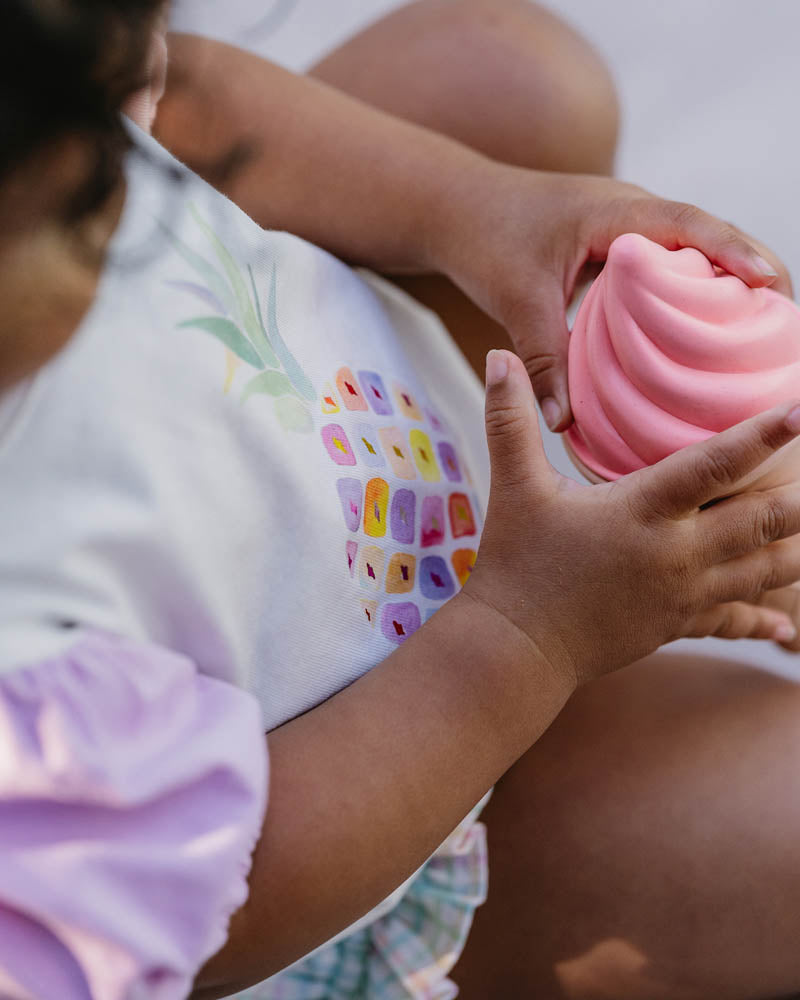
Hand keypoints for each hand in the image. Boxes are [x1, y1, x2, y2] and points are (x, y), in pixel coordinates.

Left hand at [435, 164, 792, 429]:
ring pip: (691, 252)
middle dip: (750, 270)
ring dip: (725, 283)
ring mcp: (627, 227)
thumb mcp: (515, 299)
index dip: (734, 251)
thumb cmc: (485, 239)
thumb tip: (562, 423)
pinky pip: (667, 266)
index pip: (690, 224)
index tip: (772, 282)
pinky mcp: (617, 248)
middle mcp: (632, 213)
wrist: (456, 208)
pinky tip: (702, 332)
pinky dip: (690, 292)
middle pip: (708, 236)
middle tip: (786, 320)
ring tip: (761, 331)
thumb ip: (541, 358)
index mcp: (615, 212)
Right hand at [463, 351, 799, 687]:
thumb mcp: (514, 488)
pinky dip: (764, 622)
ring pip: (765, 570)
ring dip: (798, 548)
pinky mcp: (679, 625)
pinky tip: (786, 631)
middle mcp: (676, 553)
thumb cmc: (516, 564)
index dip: (762, 435)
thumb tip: (497, 355)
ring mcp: (684, 594)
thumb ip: (510, 420)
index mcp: (641, 511)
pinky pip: (734, 620)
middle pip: (764, 521)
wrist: (517, 648)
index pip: (713, 465)